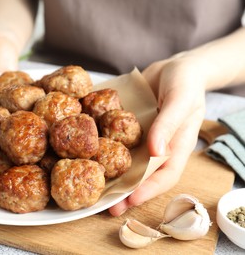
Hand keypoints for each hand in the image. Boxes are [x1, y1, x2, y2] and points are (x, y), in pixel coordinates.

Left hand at [109, 53, 207, 215]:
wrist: (172, 66)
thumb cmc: (185, 82)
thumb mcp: (180, 100)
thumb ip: (168, 123)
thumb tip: (155, 151)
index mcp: (176, 147)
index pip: (164, 176)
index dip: (148, 191)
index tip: (130, 201)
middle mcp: (157, 148)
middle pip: (143, 176)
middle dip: (127, 192)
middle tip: (109, 207)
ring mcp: (142, 139)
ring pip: (128, 162)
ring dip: (114, 177)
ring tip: (96, 190)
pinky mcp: (128, 128)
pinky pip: (117, 141)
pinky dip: (105, 151)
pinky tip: (90, 157)